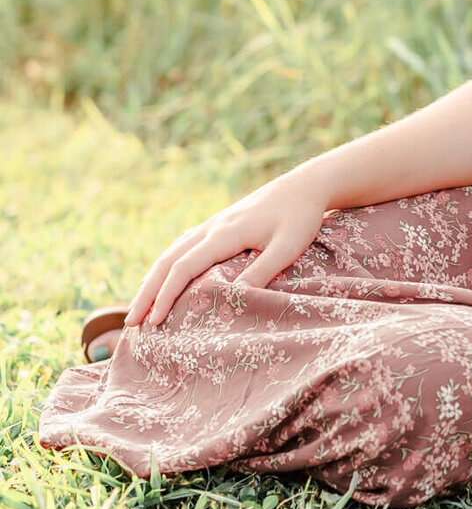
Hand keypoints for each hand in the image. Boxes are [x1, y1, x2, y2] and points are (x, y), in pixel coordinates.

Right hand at [125, 169, 333, 329]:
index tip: (153, 322)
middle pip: (167, 261)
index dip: (165, 295)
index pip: (183, 267)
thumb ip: (263, 270)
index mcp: (224, 233)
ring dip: (153, 280)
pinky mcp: (220, 224)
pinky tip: (164, 277)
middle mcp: (211, 227)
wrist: (305, 185)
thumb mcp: (288, 246)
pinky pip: (183, 246)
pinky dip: (167, 264)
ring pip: (172, 252)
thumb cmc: (300, 217)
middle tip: (130, 323)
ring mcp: (213, 224)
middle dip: (147, 292)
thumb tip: (235, 296)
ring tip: (140, 307)